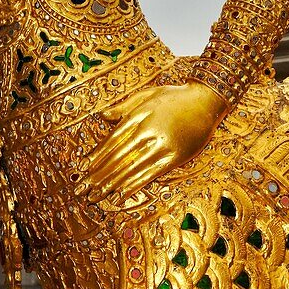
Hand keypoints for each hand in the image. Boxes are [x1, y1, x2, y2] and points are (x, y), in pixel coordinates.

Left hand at [80, 81, 227, 201]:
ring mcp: (161, 145)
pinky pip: (151, 173)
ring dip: (113, 182)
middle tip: (84, 187)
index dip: (97, 155)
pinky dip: (135, 184)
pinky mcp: (175, 157)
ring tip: (98, 194)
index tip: (84, 167)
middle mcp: (147, 132)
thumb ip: (124, 107)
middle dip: (100, 173)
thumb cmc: (174, 96)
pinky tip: (123, 193)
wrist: (204, 100)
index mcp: (138, 116)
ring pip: (132, 167)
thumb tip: (103, 116)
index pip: (112, 139)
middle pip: (118, 156)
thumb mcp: (146, 94)